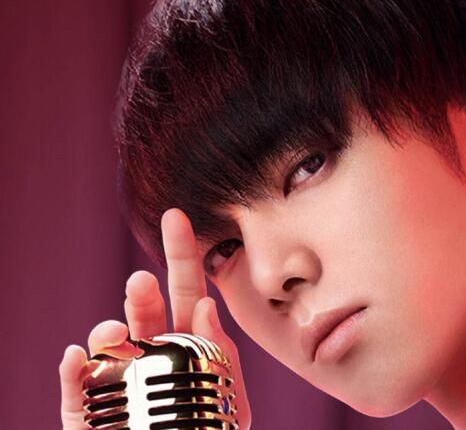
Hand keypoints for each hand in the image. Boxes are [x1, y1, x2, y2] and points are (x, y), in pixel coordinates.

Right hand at [59, 208, 251, 428]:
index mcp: (189, 341)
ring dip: (108, 329)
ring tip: (114, 334)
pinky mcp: (88, 407)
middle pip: (145, 310)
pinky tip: (78, 357)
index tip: (176, 217)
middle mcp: (151, 350)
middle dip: (142, 292)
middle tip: (141, 281)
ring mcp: (118, 375)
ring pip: (108, 342)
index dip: (182, 254)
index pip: (187, 291)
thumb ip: (225, 358)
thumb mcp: (232, 403)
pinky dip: (73, 369)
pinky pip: (77, 384)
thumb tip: (208, 307)